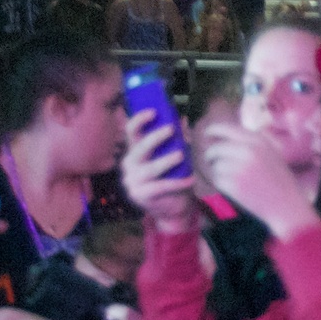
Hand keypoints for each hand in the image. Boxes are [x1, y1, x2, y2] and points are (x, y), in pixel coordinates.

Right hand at [121, 114, 197, 230]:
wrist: (175, 208)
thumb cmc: (175, 178)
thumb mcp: (176, 157)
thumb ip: (178, 140)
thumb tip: (183, 119)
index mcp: (136, 151)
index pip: (131, 132)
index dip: (139, 120)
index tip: (154, 111)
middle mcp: (130, 164)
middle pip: (139, 148)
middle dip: (154, 138)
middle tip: (171, 129)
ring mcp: (132, 181)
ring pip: (149, 169)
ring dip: (166, 161)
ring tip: (181, 155)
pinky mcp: (140, 195)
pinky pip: (160, 187)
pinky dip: (177, 183)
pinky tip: (190, 180)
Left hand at [198, 122, 315, 238]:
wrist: (287, 205)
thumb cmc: (280, 181)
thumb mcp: (273, 154)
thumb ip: (253, 143)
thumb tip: (227, 136)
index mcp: (259, 141)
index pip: (227, 129)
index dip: (214, 130)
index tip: (207, 134)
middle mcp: (249, 151)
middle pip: (216, 148)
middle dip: (211, 156)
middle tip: (211, 161)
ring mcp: (241, 167)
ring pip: (215, 165)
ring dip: (218, 172)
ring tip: (233, 179)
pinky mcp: (234, 184)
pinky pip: (216, 179)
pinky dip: (221, 184)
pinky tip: (234, 188)